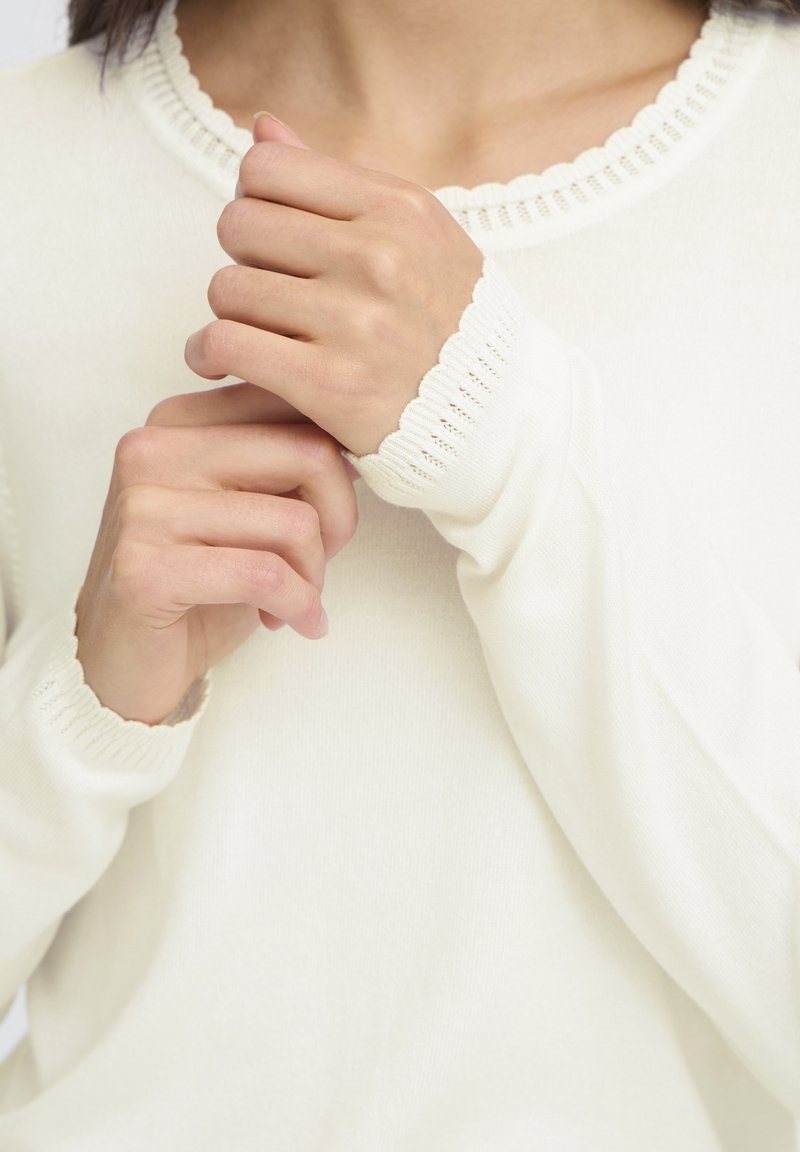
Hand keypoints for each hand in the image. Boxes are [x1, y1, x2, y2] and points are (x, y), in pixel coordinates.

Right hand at [74, 383, 357, 724]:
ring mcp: (143, 507)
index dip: (338, 462)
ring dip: (314, 574)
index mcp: (177, 421)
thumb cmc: (195, 587)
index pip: (292, 403)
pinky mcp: (145, 567)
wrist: (124, 663)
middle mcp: (152, 450)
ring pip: (294, 521)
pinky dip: (298, 605)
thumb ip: (284, 466)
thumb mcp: (246, 511)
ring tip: (297, 600)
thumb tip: (356, 442)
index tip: (331, 512)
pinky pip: (264, 575)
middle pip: (308, 453)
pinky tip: (293, 622)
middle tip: (322, 563)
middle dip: (339, 518)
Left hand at [184, 114, 485, 457]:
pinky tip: (215, 363)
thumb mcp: (417, 239)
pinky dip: (207, 354)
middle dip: (242, 260)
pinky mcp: (332, 384)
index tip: (273, 243)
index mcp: (399, 209)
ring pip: (227, 288)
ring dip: (228, 314)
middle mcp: (379, 256)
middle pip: (238, 225)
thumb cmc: (449, 328)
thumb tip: (264, 129)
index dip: (255, 203)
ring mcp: (357, 321)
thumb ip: (336, 184)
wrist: (495, 418)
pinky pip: (227, 343)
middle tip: (265, 294)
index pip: (266, 168)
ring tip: (251, 334)